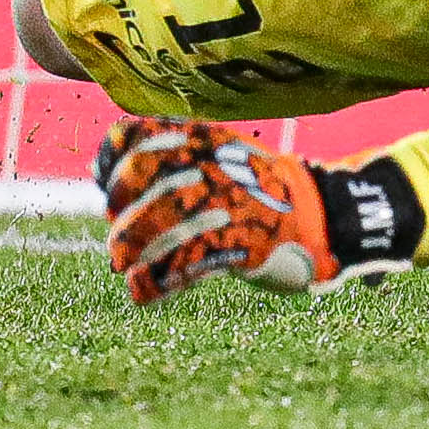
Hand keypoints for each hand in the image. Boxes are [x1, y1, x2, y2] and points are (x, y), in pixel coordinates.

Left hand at [96, 117, 417, 302]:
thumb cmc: (261, 189)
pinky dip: (160, 279)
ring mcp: (229, 202)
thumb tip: (103, 170)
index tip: (102, 184)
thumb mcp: (221, 156)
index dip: (113, 161)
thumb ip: (172, 159)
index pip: (140, 136)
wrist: (326, 213)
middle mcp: (212, 164)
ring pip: (166, 223)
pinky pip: (190, 260)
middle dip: (125, 218)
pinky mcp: (242, 242)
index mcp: (204, 139)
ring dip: (137, 249)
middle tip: (113, 247)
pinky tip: (143, 292)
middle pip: (149, 185)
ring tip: (122, 268)